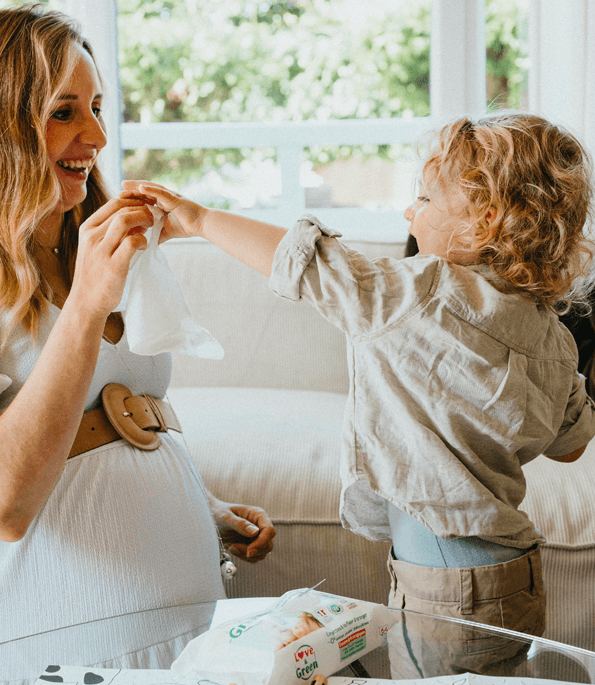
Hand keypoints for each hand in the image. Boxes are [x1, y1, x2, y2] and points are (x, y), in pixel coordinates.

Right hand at [69, 197, 152, 317]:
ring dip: (144, 220)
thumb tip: (134, 218)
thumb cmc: (94, 275)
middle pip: (121, 209)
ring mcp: (102, 251)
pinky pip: (133, 242)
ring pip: (125, 220)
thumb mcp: (95, 248)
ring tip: (152, 226)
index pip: (113, 203)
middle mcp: (92, 237)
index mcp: (87, 229)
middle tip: (154, 216)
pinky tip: (145, 246)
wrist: (86, 302)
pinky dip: (143, 240)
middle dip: (142, 208)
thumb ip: (109, 233)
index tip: (146, 206)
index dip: (134, 201)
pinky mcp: (114, 265)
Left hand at [120, 180, 206, 241]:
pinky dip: (151, 189)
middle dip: (131, 189)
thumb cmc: (188, 227)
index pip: (144, 199)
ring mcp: (169, 196)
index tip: (119, 200)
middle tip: (118, 189)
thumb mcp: (166, 232)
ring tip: (124, 185)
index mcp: (162, 204)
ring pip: (150, 188)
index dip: (132, 198)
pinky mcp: (175, 198)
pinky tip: (140, 188)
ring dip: (136, 186)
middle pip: (144, 191)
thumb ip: (156, 235)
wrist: (202, 225)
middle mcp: (164, 197)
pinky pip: (161, 192)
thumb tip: (145, 245)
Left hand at [210, 499, 275, 563]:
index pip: (269, 530)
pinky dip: (243, 557)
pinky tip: (232, 548)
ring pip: (262, 553)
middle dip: (252, 550)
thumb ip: (240, 524)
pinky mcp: (251, 545)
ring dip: (246, 555)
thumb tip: (255, 532)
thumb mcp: (226, 517)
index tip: (249, 551)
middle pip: (268, 544)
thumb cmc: (219, 513)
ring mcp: (257, 536)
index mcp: (258, 515)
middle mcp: (260, 526)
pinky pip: (253, 557)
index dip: (262, 543)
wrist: (212, 518)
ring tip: (231, 547)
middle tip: (234, 547)